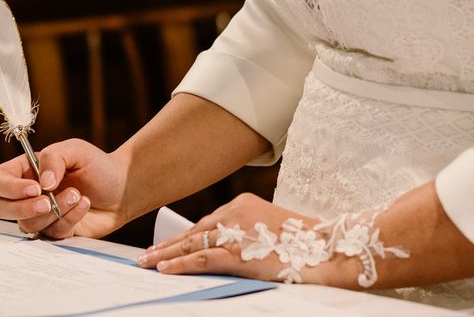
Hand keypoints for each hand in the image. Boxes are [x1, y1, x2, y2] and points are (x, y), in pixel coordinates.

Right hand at [0, 138, 128, 238]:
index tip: (35, 187)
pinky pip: (53, 233)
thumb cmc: (97, 166)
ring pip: (28, 224)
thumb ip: (54, 158)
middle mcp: (28, 195)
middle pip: (1, 208)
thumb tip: (41, 184)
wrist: (123, 187)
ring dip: (54, 210)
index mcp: (25, 172)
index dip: (9, 188)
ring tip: (77, 195)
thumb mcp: (76, 150)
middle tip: (48, 200)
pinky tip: (85, 204)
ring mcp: (40, 216)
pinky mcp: (56, 232)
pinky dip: (70, 218)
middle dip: (24, 207)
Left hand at [137, 193, 341, 284]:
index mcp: (244, 204)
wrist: (327, 248)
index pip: (207, 221)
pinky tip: (163, 269)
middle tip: (147, 253)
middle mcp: (235, 213)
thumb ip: (246, 232)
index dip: (185, 235)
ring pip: (192, 243)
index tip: (168, 242)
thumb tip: (224, 247)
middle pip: (194, 230)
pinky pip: (200, 259)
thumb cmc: (304, 242)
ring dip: (167, 254)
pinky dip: (179, 264)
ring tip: (147, 262)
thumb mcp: (271, 228)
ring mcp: (234, 232)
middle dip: (169, 243)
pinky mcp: (237, 253)